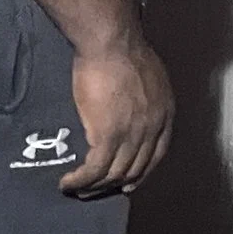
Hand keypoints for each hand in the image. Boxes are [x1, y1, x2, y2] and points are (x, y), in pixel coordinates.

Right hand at [64, 37, 174, 195]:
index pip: (157, 154)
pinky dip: (80, 181)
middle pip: (136, 169)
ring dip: (93, 187)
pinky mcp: (108, 136)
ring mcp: (133, 134)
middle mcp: (154, 128)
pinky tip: (67, 182)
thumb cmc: (124, 51)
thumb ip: (144, 97)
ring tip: (76, 189)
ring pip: (115, 174)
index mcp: (165, 113)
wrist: (112, 43)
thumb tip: (132, 107)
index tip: (129, 183)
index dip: (142, 172)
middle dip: (115, 185)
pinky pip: (94, 169)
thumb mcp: (148, 77)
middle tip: (95, 190)